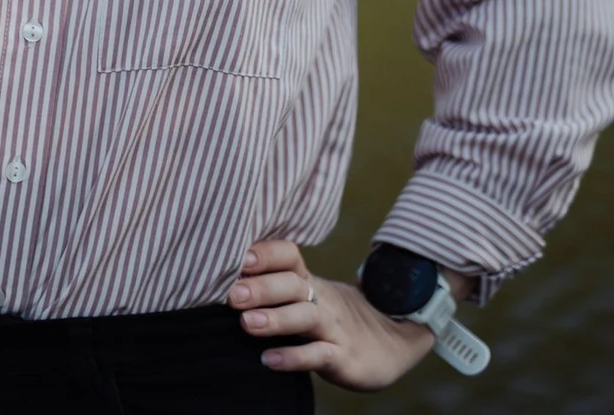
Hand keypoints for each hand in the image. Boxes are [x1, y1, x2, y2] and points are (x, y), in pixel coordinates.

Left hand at [228, 239, 435, 390]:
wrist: (392, 340)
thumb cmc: (332, 317)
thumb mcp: (309, 296)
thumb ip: (274, 286)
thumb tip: (221, 279)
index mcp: (310, 281)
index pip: (288, 256)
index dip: (265, 253)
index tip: (236, 256)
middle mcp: (321, 299)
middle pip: (293, 284)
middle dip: (261, 287)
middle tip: (231, 294)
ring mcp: (334, 327)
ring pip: (306, 317)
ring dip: (276, 318)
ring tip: (247, 323)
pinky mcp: (344, 357)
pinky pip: (319, 355)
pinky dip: (294, 357)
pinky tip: (269, 360)